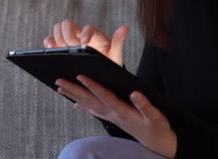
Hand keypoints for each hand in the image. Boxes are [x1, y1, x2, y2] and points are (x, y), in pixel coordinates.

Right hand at [43, 19, 128, 66]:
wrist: (99, 74)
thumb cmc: (108, 63)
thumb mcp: (115, 56)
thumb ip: (118, 43)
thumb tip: (125, 28)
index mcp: (95, 36)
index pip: (88, 28)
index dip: (85, 33)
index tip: (83, 42)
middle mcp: (81, 34)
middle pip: (68, 24)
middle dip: (68, 34)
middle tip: (70, 46)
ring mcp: (70, 40)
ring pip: (58, 28)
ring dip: (58, 37)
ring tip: (60, 49)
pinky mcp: (60, 47)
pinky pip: (50, 40)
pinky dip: (48, 43)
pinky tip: (50, 50)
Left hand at [55, 75, 176, 158]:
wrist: (157, 141)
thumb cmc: (157, 127)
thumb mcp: (155, 115)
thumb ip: (145, 105)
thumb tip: (135, 93)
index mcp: (122, 111)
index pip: (104, 96)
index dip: (92, 86)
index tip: (80, 76)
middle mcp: (113, 114)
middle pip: (90, 100)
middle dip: (74, 90)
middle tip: (59, 81)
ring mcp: (111, 117)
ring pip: (89, 105)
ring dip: (74, 96)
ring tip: (61, 89)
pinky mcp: (113, 119)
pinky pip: (95, 112)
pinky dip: (84, 107)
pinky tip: (76, 104)